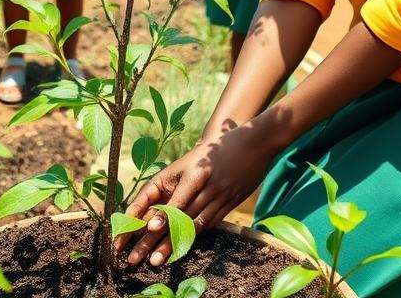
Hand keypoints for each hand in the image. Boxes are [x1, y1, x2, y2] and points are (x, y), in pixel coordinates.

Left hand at [116, 125, 274, 266]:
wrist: (255, 140)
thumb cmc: (216, 148)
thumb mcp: (195, 158)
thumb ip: (178, 181)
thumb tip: (153, 201)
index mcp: (196, 172)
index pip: (175, 198)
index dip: (162, 214)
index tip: (148, 229)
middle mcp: (208, 186)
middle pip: (181, 216)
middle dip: (161, 238)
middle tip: (144, 258)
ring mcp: (221, 196)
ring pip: (195, 224)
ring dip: (175, 244)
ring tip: (158, 260)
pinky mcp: (232, 202)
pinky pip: (211, 222)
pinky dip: (195, 235)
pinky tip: (181, 248)